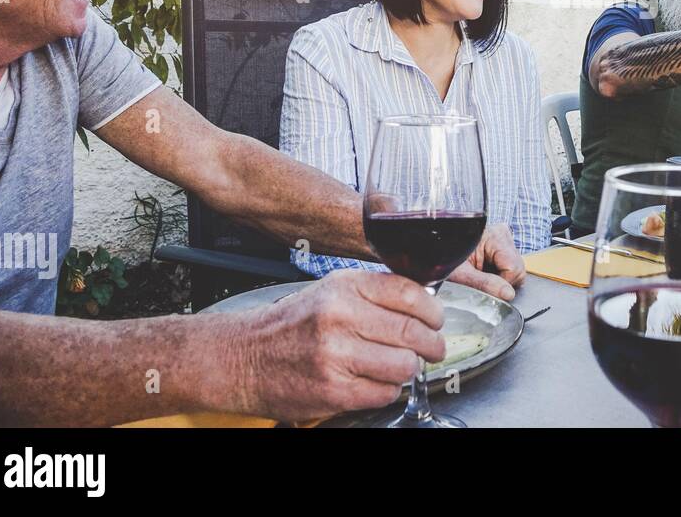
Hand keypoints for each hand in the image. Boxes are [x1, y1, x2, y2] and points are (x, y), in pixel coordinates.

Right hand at [234, 268, 445, 422]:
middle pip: (413, 332)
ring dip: (409, 369)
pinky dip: (387, 389)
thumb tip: (423, 302)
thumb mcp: (331, 292)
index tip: (436, 320)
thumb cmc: (291, 325)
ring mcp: (336, 355)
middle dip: (432, 344)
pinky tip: (375, 381)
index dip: (433, 310)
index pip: (409, 293)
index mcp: (345, 287)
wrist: (243, 358)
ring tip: (401, 365)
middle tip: (433, 348)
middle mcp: (340, 317)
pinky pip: (384, 393)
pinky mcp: (333, 390)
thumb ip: (374, 294)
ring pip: (403, 365)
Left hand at [448, 224, 524, 301]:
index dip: (502, 284)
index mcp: (496, 236)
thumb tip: (508, 294)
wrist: (434, 254)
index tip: (484, 287)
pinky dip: (498, 276)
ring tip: (481, 276)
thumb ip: (485, 284)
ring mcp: (503, 240)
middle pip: (518, 269)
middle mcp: (503, 234)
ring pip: (516, 270)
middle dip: (502, 282)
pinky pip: (510, 269)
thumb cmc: (442, 260)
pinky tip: (484, 273)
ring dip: (500, 279)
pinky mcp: (502, 248)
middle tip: (480, 281)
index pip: (514, 268)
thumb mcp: (461, 275)